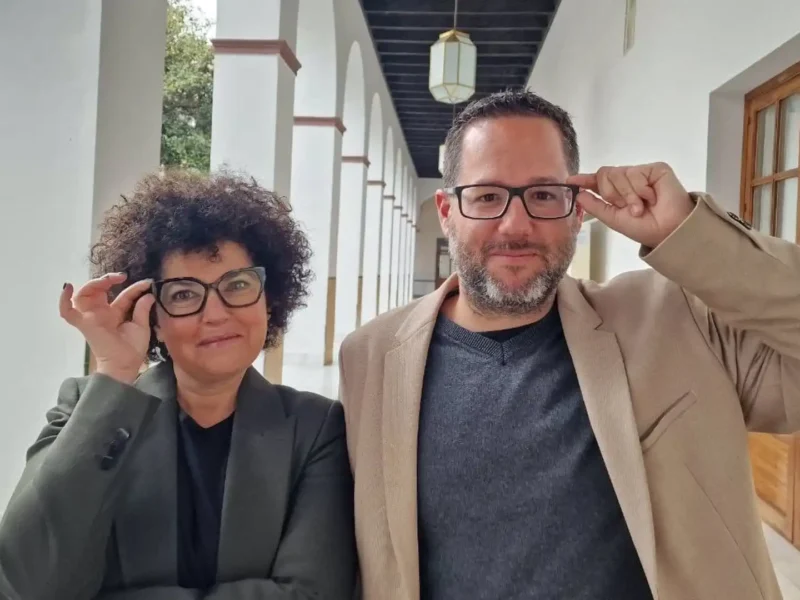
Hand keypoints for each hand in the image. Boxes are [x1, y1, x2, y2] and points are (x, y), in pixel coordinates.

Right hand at [59, 273, 155, 383]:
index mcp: (115, 314)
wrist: (125, 365)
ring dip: (93, 284)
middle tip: (121, 276)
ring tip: (106, 280)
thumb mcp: (141, 326)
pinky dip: (64, 300)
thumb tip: (148, 294)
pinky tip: (67, 287)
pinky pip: (67, 312)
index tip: (147, 283)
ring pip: (84, 295)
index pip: (124, 295)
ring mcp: (91, 317)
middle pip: (99, 290)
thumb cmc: (132, 349)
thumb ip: (142, 309)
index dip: (135, 288)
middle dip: (108, 280)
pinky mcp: (84, 324)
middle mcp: (101, 313)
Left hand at [567, 162, 694, 247]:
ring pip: (619, 173)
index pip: (597, 182)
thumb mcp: (614, 219)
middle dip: (611, 194)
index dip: (584, 180)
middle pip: (604, 174)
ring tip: (641, 207)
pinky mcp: (655, 169)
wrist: (668, 231)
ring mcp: (640, 173)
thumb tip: (579, 194)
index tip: (570, 181)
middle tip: (626, 208)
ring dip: (628, 195)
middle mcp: (627, 180)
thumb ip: (596, 206)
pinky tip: (652, 198)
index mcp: (616, 192)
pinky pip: (636, 173)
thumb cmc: (644, 228)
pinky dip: (640, 190)